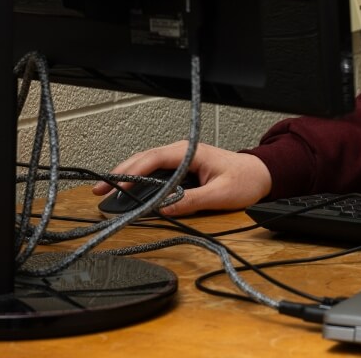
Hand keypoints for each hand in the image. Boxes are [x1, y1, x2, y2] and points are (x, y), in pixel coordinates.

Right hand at [91, 140, 271, 216]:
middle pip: (144, 159)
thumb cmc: (246, 180)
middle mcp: (183, 151)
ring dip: (128, 175)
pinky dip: (140, 178)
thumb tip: (165, 210)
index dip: (132, 173)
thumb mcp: (220, 194)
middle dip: (120, 173)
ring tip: (107, 189)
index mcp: (190, 152)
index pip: (154, 159)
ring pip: (148, 163)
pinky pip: (157, 170)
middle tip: (98, 189)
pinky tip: (129, 189)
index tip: (115, 186)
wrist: (262, 174)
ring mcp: (182, 158)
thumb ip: (192, 201)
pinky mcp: (183, 167)